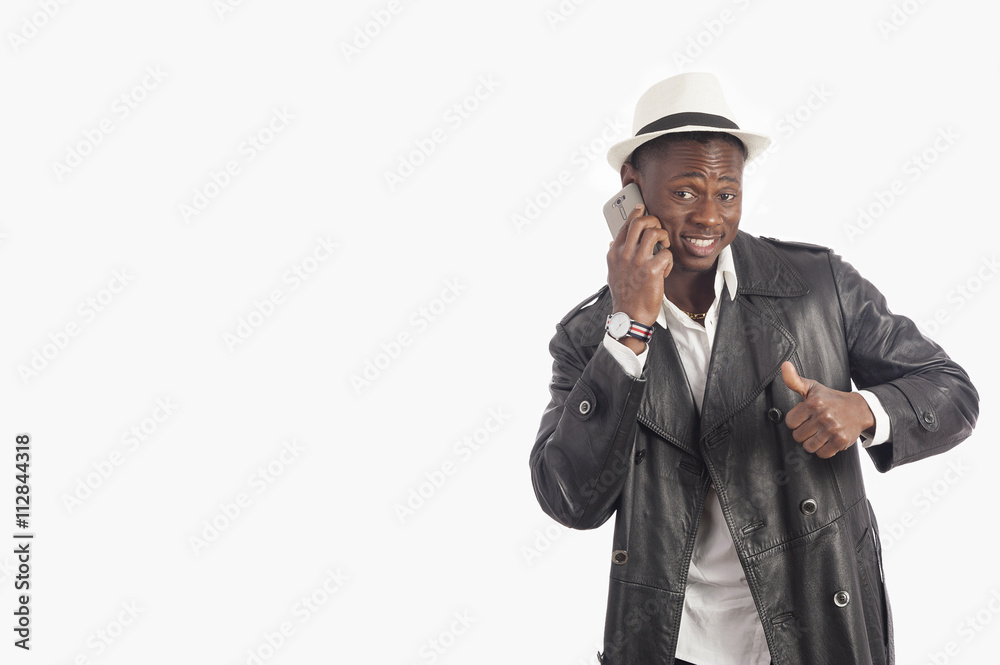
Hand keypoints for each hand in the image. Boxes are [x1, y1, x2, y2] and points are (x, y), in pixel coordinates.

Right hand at [606, 203, 672, 328]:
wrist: (629, 316)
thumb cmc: (623, 296)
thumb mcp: (611, 273)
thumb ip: (613, 256)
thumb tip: (612, 242)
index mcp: (614, 253)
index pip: (626, 225)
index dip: (637, 213)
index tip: (643, 208)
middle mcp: (624, 254)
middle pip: (641, 222)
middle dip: (654, 221)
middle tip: (659, 230)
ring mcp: (638, 261)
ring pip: (655, 233)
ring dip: (664, 238)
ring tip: (664, 248)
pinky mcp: (652, 270)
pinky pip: (666, 253)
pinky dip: (668, 260)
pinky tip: (664, 270)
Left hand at [781, 361, 874, 458]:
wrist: (859, 409)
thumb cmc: (831, 399)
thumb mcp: (812, 388)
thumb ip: (794, 380)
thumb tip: (784, 365)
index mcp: (814, 403)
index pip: (790, 422)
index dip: (796, 421)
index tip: (804, 417)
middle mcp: (823, 415)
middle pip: (798, 436)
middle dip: (803, 433)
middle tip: (813, 426)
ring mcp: (833, 429)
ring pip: (808, 447)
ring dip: (812, 443)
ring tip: (819, 434)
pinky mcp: (841, 441)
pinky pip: (822, 454)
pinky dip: (823, 450)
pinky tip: (827, 440)